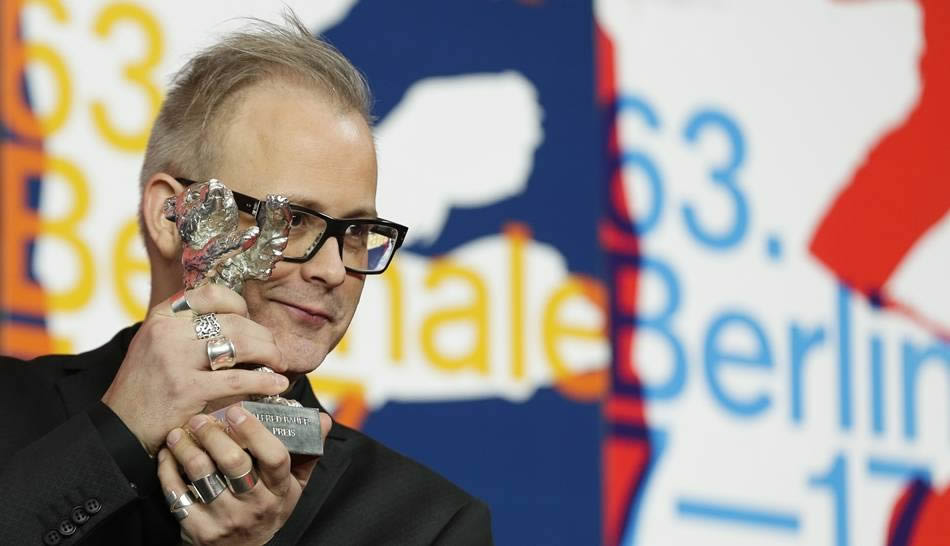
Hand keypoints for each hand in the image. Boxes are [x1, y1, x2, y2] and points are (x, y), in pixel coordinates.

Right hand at [102, 283, 288, 454]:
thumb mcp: (156, 344)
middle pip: (234, 321)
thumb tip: (238, 320)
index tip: (250, 320)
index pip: (211, 294)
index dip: (239, 305)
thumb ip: (188, 329)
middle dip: (263, 335)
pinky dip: (265, 382)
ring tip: (278, 364)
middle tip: (274, 350)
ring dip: (269, 353)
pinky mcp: (187, 389)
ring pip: (240, 344)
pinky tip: (277, 385)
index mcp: (161, 317)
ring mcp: (176, 360)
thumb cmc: (146, 387)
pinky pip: (238, 380)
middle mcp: (167, 333)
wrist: (119, 428)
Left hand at [157, 405, 332, 544]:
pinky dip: (168, 471)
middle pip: (234, 463)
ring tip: (180, 432)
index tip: (237, 410)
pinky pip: (177, 494)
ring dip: (187, 448)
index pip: (274, 457)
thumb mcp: (293, 486)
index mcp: (280, 490)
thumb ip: (306, 453)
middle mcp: (255, 506)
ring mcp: (226, 519)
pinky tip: (169, 455)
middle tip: (201, 418)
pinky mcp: (199, 529)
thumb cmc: (268, 509)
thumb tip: (324, 420)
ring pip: (202, 475)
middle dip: (214, 434)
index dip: (255, 431)